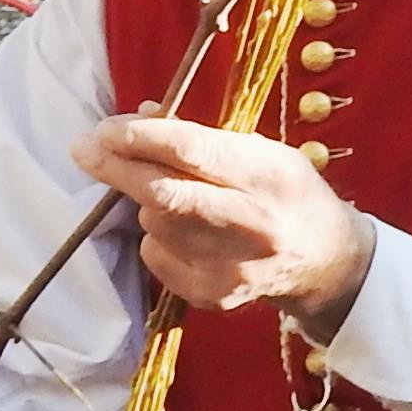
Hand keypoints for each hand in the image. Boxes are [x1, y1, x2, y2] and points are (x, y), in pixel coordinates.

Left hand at [73, 113, 374, 334]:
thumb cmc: (290, 193)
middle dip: (116, 167)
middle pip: (163, 193)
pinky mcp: (214, 295)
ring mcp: (231, 265)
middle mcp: (251, 222)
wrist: (326, 263)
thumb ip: (205, 137)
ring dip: (148, 202)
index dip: (140, 137)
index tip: (105, 128)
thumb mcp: (264, 152)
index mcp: (268, 174)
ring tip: (172, 195)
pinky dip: (158, 236)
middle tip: (84, 148)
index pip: (192, 150)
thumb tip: (141, 115)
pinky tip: (185, 232)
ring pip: (156, 223)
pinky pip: (157, 256)